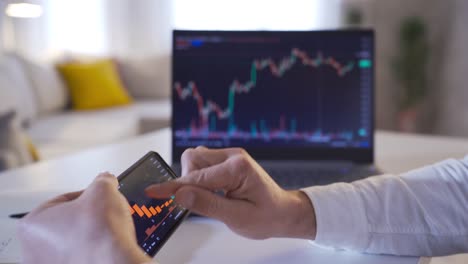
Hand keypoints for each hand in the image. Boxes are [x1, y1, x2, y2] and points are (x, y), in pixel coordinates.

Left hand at [17, 173, 151, 263]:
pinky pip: (84, 256)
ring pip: (76, 241)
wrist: (115, 262)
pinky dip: (96, 250)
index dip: (88, 196)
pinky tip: (107, 246)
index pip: (65, 199)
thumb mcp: (104, 189)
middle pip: (68, 221)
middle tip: (105, 215)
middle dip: (89, 217)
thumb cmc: (100, 234)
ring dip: (92, 234)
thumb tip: (106, 180)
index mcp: (32, 225)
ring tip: (108, 232)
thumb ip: (103, 180)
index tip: (100, 198)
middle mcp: (34, 249)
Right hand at [146, 147, 316, 239]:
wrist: (282, 212)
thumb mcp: (236, 217)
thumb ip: (207, 204)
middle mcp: (233, 156)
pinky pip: (202, 163)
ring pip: (195, 159)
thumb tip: (180, 194)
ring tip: (209, 198)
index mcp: (237, 167)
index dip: (173, 187)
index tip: (154, 191)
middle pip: (193, 159)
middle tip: (196, 202)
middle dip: (187, 181)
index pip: (196, 177)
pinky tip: (211, 192)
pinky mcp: (226, 161)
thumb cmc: (266, 216)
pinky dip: (199, 178)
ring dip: (193, 179)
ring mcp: (230, 156)